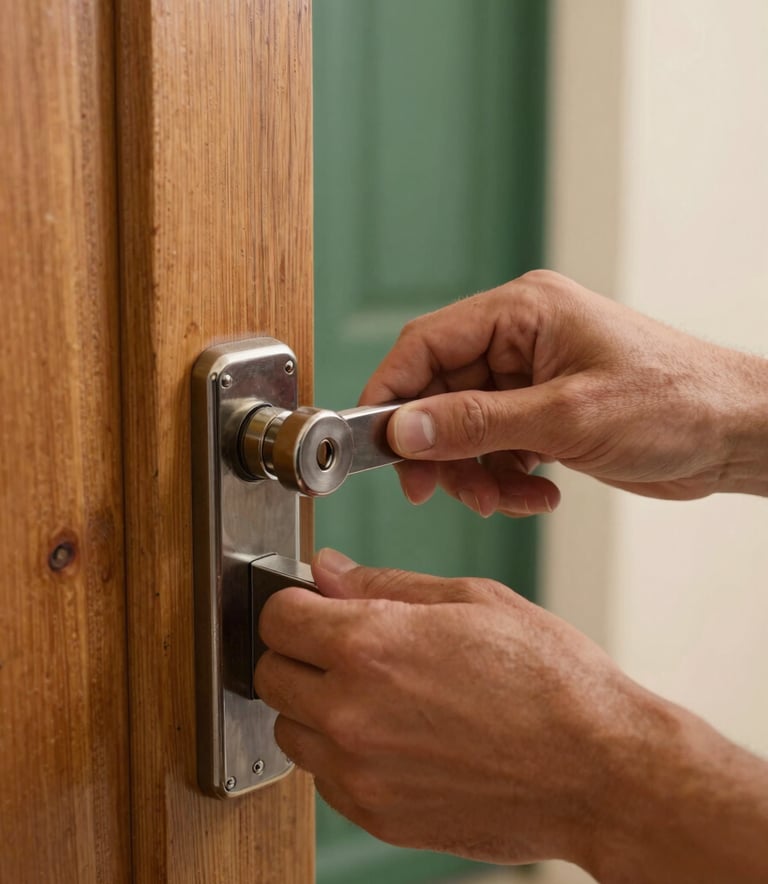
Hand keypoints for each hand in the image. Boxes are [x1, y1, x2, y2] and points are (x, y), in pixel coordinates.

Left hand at [254, 548, 650, 866]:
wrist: (598, 770)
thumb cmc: (549, 679)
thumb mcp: (471, 600)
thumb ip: (384, 585)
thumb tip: (328, 571)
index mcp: (372, 646)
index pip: (277, 618)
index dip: (293, 604)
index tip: (311, 607)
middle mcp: (351, 713)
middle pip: (271, 676)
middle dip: (298, 652)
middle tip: (342, 645)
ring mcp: (360, 773)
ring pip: (291, 730)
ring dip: (315, 706)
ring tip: (375, 693)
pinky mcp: (377, 816)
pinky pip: (325, 778)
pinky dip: (342, 754)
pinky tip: (393, 735)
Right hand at [360, 270, 767, 514]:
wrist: (736, 434)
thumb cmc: (675, 402)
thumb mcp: (567, 417)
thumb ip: (477, 423)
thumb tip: (406, 429)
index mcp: (522, 312)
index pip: (426, 344)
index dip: (391, 393)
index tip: (373, 442)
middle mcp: (520, 340)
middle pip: (440, 393)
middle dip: (440, 448)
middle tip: (435, 490)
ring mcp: (532, 378)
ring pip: (465, 429)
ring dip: (476, 472)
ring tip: (508, 498)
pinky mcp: (544, 413)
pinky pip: (496, 447)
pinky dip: (506, 478)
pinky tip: (540, 494)